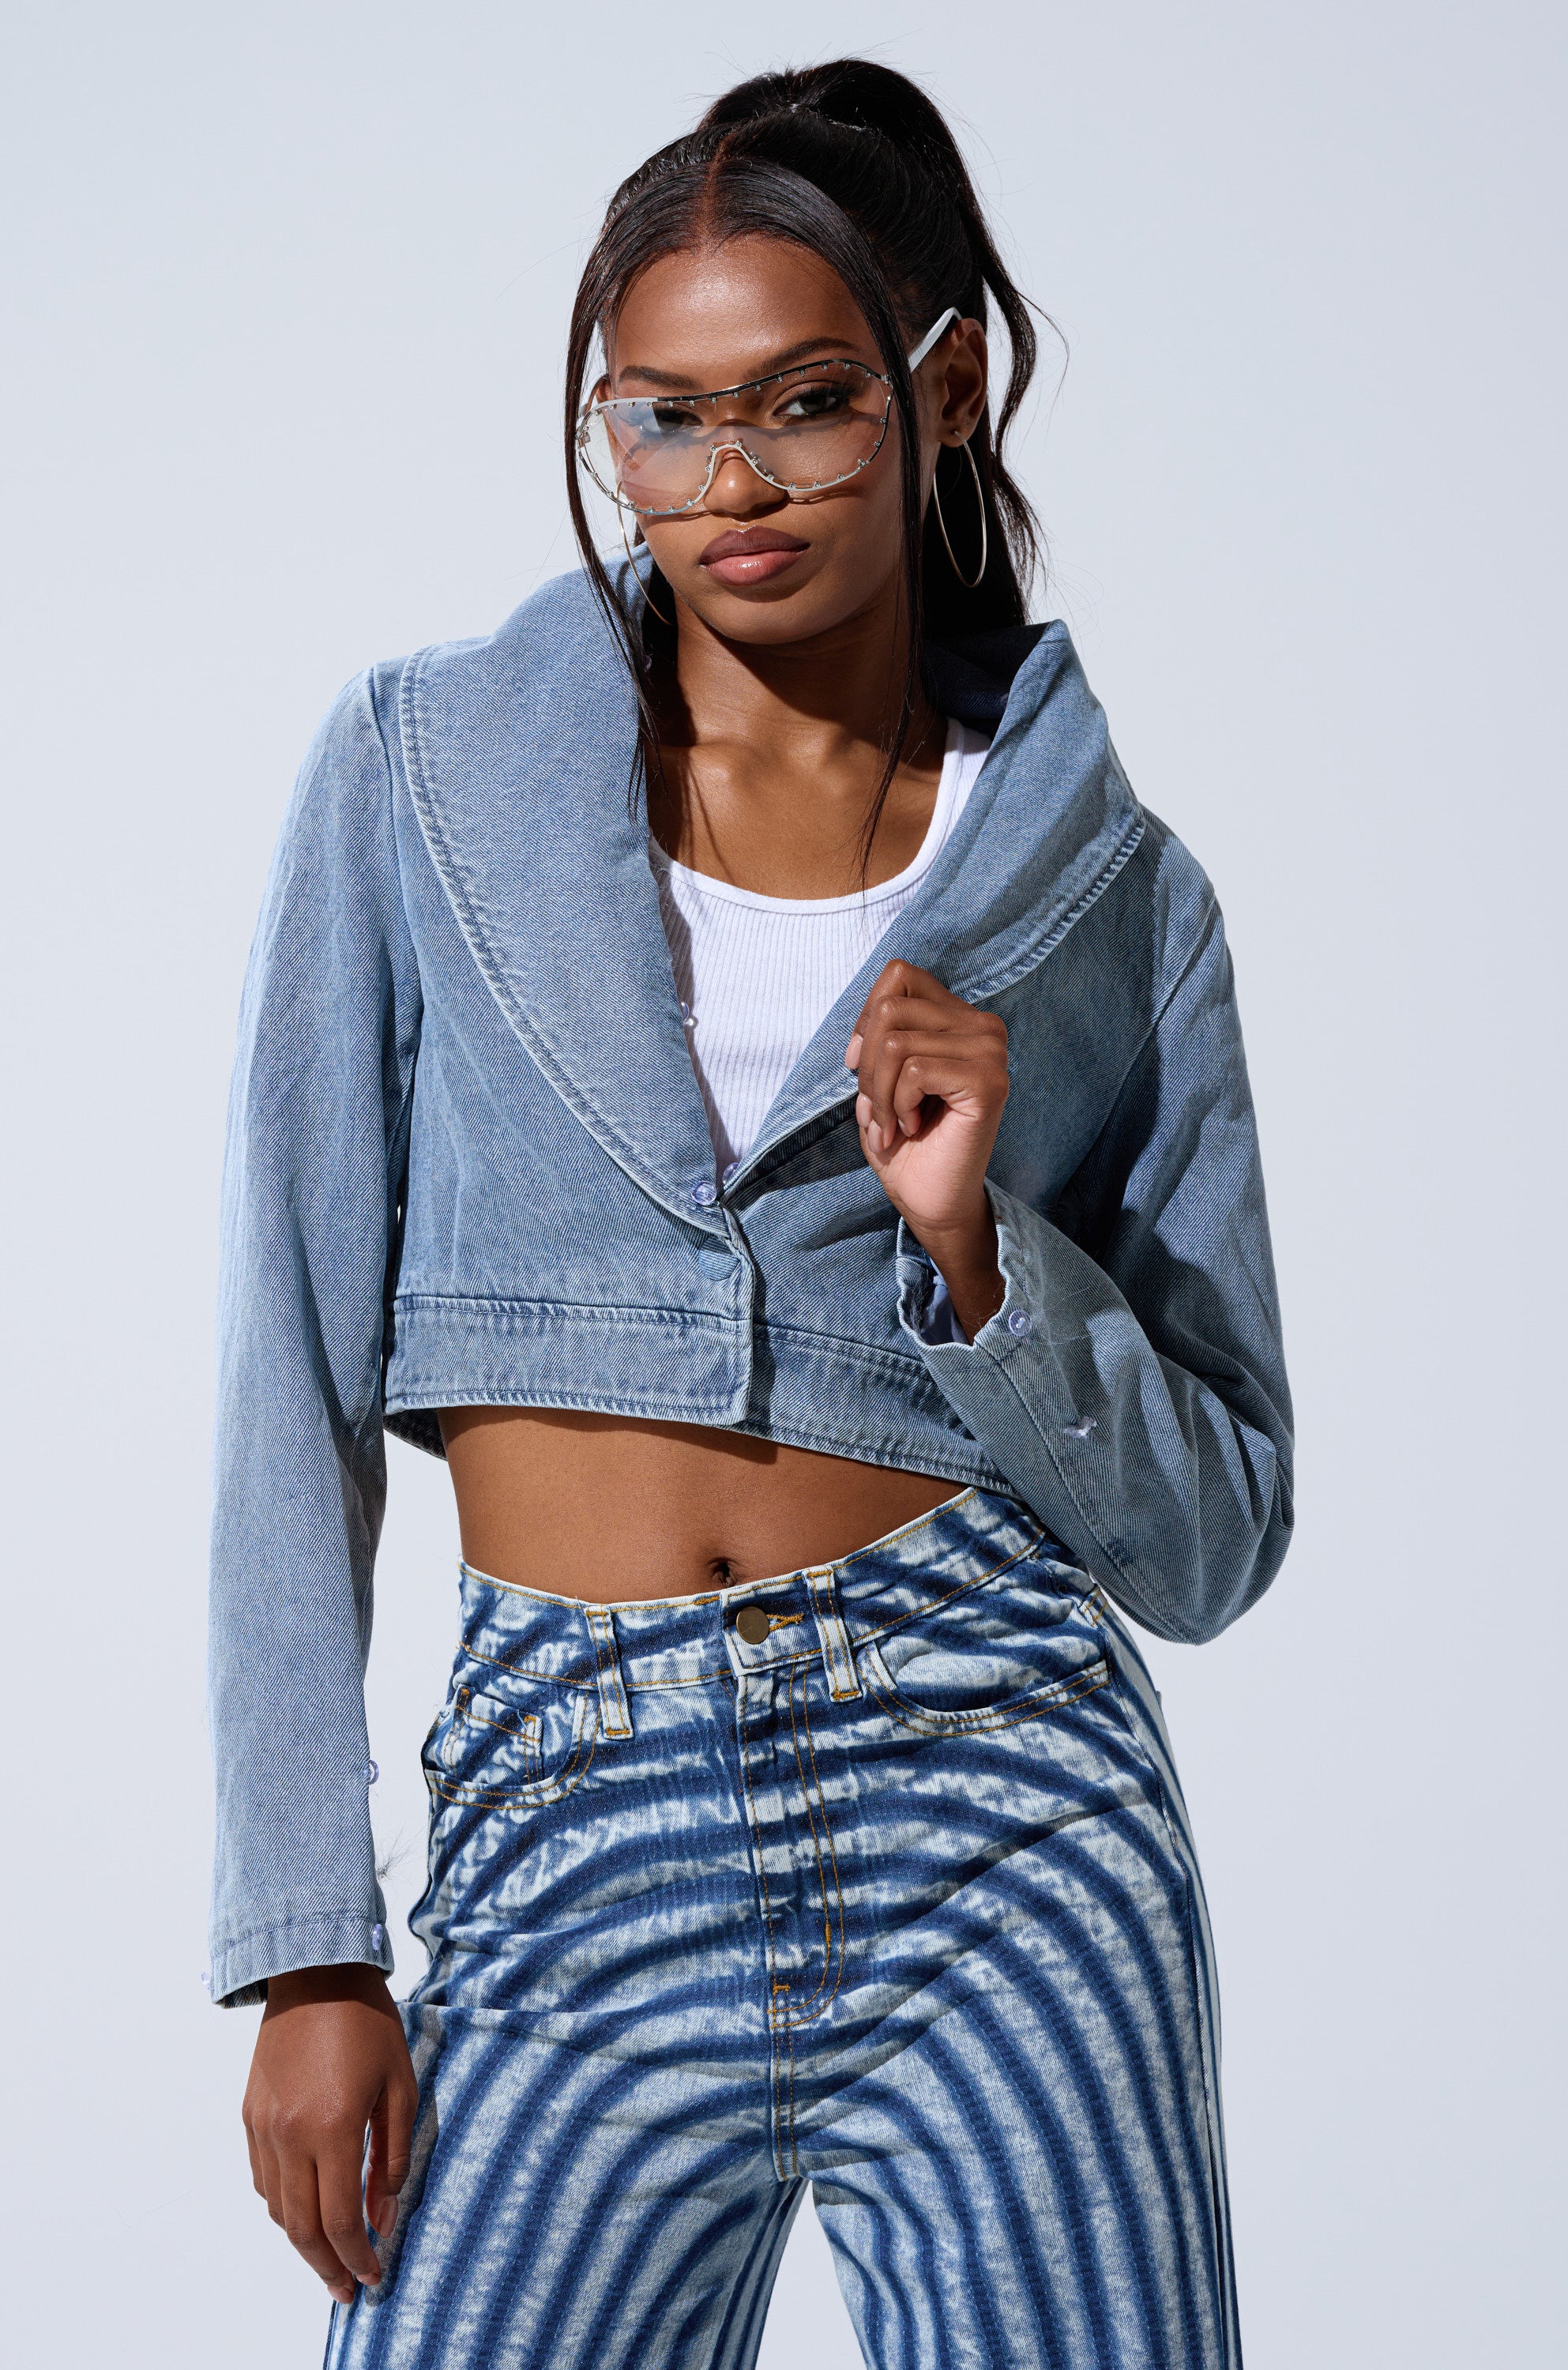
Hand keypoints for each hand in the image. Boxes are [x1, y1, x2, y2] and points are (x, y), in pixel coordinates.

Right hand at [243, 1964, 417, 2307]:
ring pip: (277, 2208)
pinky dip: (282, 2204)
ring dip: (303, 2240)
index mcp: (332, 2128)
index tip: (374, 2277)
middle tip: (347, 2289)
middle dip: (326, 2268)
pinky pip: (262, 2178)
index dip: (358, 2257)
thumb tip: (385, 2213)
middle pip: (301, 2228)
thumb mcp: (398, 2085)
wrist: (315, 1971)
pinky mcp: (250, 2114)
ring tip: (330, 2255)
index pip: (341, 2219)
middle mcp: (289, 2135)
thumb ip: (392, 2155)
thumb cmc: (368, 2022)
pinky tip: (305, 2206)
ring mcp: (263, 2127)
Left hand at [845, 958, 1008, 1339]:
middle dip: (867, 1067)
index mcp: (960, 1017)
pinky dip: (897, 1104)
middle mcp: (983, 1026)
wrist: (931, 1200)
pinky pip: (914, 1069)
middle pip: (891, 1009)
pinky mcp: (988, 1081)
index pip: (900, 974)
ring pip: (896, 1041)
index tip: (860, 1065)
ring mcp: (990, 1051)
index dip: (865, 1017)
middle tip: (878, 1110)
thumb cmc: (906, 1141)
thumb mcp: (880, 1076)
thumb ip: (880, 1033)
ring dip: (878, 1094)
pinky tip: (913, 1127)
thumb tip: (871, 1018)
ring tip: (893, 1124)